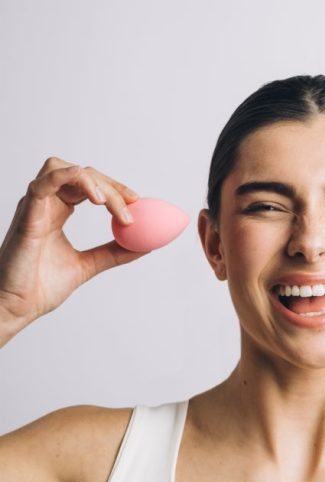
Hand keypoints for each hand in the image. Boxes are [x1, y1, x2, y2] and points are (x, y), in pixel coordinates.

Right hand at [0, 156, 149, 324]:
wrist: (17, 306)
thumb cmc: (41, 287)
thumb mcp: (89, 265)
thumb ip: (114, 252)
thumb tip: (145, 245)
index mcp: (57, 212)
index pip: (89, 185)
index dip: (115, 189)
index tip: (137, 203)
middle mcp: (45, 203)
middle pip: (82, 174)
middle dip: (112, 185)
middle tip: (133, 203)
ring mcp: (34, 206)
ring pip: (66, 169)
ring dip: (96, 182)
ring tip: (113, 205)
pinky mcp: (27, 213)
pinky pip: (47, 181)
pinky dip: (75, 181)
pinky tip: (97, 201)